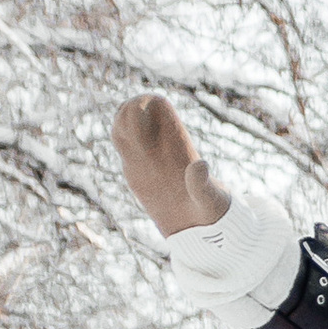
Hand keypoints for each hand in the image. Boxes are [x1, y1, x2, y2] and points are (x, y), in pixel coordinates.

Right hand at [114, 93, 232, 237]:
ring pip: (125, 122)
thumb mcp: (208, 198)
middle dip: (127, 115)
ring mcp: (146, 150)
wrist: (197, 224)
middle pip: (135, 107)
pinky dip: (119, 140)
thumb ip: (202, 184)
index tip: (142, 124)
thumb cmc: (209, 209)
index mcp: (177, 138)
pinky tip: (127, 156)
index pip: (155, 104)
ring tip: (130, 149)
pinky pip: (122, 140)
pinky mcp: (136, 163)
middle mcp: (160, 139)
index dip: (143, 105)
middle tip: (133, 140)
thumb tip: (201, 165)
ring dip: (121, 127)